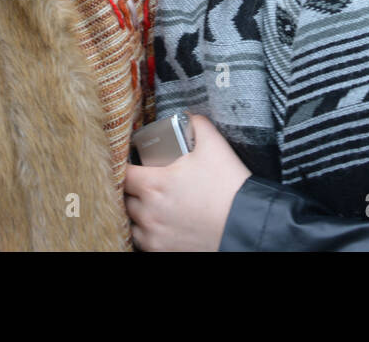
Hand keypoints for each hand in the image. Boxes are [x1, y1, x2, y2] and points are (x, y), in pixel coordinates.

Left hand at [124, 115, 250, 250]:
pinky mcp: (161, 251)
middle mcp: (147, 212)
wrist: (245, 226)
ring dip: (138, 210)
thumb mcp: (214, 146)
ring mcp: (153, 235)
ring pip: (132, 220)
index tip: (134, 163)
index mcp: (153, 185)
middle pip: (125, 197)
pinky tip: (160, 222)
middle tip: (148, 181)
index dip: (126, 165)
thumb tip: (188, 117)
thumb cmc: (228, 188)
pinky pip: (141, 240)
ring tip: (154, 203)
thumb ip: (197, 125)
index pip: (123, 173)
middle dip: (134, 188)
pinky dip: (146, 231)